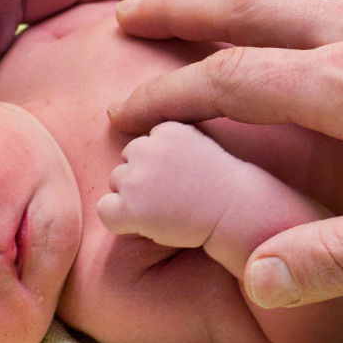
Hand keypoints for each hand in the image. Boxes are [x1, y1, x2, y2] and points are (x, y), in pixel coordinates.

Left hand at [98, 122, 230, 249]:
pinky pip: (105, 211)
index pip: (142, 146)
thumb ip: (166, 142)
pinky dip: (119, 220)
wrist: (237, 218)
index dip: (158, 169)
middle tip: (174, 199)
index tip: (182, 181)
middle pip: (126, 163)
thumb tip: (118, 118)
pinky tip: (147, 224)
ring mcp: (137, 177)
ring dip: (133, 200)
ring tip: (166, 211)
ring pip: (116, 185)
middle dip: (142, 182)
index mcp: (166, 129)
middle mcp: (148, 147)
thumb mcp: (197, 147)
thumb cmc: (221, 189)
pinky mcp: (130, 206)